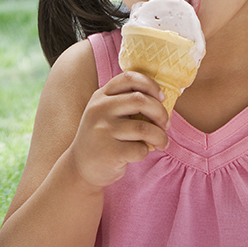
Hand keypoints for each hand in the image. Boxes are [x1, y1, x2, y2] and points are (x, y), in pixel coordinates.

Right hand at [67, 71, 169, 188]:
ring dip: (160, 136)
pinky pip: (140, 149)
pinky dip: (146, 152)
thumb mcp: (107, 114)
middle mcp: (99, 110)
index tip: (162, 97)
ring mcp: (102, 131)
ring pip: (145, 128)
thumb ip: (126, 102)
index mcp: (101, 96)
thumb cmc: (103, 137)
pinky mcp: (108, 152)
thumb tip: (163, 98)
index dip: (151, 85)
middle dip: (161, 113)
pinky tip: (139, 154)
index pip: (129, 78)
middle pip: (141, 101)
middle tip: (166, 124)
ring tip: (162, 143)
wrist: (80, 168)